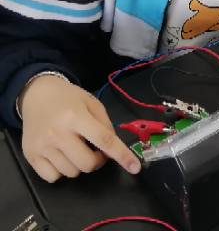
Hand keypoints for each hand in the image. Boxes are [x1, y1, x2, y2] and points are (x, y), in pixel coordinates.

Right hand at [20, 75, 140, 182]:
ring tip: (77, 149)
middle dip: (98, 160)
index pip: (104, 140)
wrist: (37, 95)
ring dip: (80, 165)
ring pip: (71, 173)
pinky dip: (62, 171)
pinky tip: (62, 156)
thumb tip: (112, 149)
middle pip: (87, 163)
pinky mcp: (30, 156)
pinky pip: (52, 177)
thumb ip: (105, 124)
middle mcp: (58, 133)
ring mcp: (42, 146)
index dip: (121, 155)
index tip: (135, 167)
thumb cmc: (69, 99)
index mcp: (76, 116)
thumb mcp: (92, 103)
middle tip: (97, 150)